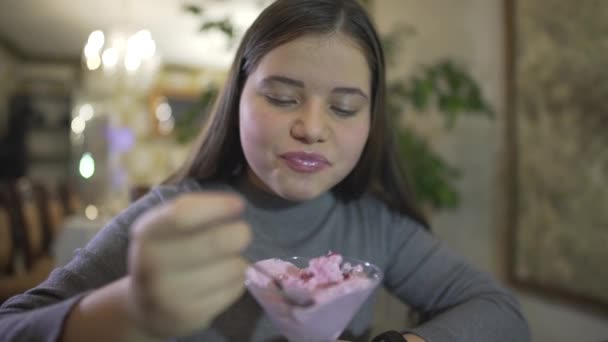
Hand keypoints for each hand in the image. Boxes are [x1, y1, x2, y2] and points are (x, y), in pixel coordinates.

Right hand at [126, 193, 250, 337]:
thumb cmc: (166, 253)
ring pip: (233, 267)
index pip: (183, 214)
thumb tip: (235, 205)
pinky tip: (222, 281)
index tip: (239, 204)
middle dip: (240, 233)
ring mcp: (169, 295)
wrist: (146, 308)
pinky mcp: (190, 316)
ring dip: (238, 260)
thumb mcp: (166, 226)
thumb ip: (194, 208)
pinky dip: (237, 281)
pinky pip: (235, 288)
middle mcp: (152, 265)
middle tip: (242, 233)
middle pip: (217, 241)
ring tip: (225, 261)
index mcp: (146, 234)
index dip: (217, 207)